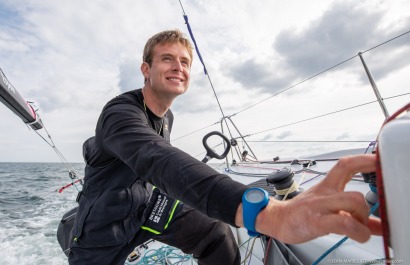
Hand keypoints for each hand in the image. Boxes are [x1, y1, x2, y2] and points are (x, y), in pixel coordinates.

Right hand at [236, 154, 381, 242]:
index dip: (364, 160)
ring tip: (360, 229)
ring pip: (354, 202)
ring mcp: (320, 206)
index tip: (379, 160)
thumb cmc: (302, 214)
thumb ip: (355, 216)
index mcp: (327, 186)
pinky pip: (344, 222)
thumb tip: (379, 226)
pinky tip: (358, 235)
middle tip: (367, 218)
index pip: (346, 165)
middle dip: (369, 205)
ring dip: (364, 220)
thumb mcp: (330, 210)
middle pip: (355, 187)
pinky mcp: (316, 221)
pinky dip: (359, 231)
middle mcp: (325, 193)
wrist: (277, 220)